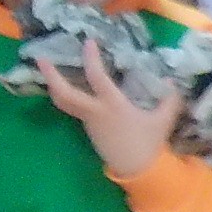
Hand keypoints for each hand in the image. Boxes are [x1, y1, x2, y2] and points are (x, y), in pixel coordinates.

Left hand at [41, 41, 179, 179]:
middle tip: (41, 59)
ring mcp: (88, 120)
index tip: (88, 42)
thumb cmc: (148, 143)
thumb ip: (169, 99)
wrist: (136, 169)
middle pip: (64, 93)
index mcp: (113, 106)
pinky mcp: (88, 127)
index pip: (97, 77)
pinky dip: (67, 94)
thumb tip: (170, 80)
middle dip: (51, 76)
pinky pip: (73, 107)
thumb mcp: (164, 119)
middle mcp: (95, 111)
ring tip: (49, 70)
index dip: (91, 58)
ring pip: (64, 101)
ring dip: (55, 84)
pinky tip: (71, 86)